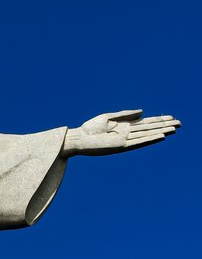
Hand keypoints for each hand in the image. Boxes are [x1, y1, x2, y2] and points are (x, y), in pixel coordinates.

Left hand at [62, 110, 180, 157]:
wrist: (78, 138)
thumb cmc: (90, 128)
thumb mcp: (108, 117)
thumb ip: (125, 114)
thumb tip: (143, 112)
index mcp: (125, 126)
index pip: (145, 123)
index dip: (158, 120)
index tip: (171, 117)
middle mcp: (127, 134)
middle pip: (149, 128)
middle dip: (164, 125)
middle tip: (179, 123)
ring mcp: (125, 140)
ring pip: (147, 135)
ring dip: (160, 132)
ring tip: (174, 129)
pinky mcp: (121, 146)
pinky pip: (138, 142)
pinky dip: (149, 139)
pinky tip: (160, 136)